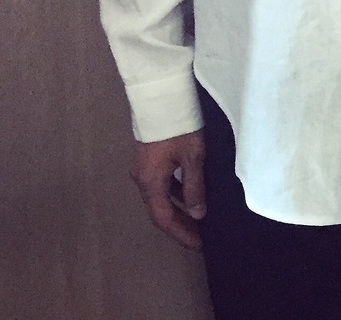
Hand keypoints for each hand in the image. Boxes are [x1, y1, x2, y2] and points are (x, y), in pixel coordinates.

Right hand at [129, 129, 205, 249]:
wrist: (161, 96)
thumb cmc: (178, 126)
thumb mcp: (192, 157)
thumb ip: (194, 186)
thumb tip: (197, 213)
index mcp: (150, 182)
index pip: (164, 218)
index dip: (181, 233)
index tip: (198, 244)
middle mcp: (141, 179)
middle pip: (159, 209)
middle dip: (179, 224)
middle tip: (199, 235)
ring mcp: (142, 168)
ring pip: (159, 196)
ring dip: (177, 208)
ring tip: (197, 218)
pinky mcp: (147, 158)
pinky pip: (160, 183)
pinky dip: (174, 193)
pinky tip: (188, 193)